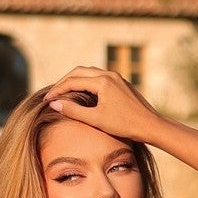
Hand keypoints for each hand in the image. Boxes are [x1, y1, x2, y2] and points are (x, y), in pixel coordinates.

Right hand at [43, 66, 164, 146]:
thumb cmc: (124, 125)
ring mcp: (116, 77)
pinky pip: (98, 77)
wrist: (150, 125)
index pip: (73, 80)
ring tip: (64, 93)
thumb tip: (54, 103)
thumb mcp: (96, 120)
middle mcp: (109, 74)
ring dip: (75, 80)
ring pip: (89, 72)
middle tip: (53, 94)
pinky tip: (82, 93)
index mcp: (102, 81)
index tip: (47, 99)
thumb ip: (74, 111)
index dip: (57, 90)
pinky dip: (86, 82)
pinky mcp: (120, 82)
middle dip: (64, 82)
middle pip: (79, 71)